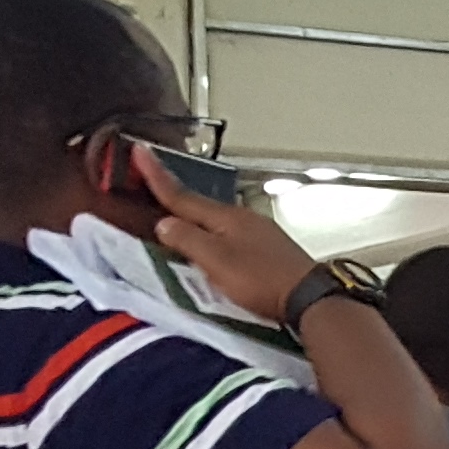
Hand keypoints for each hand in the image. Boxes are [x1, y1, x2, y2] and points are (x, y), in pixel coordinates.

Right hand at [133, 147, 318, 325]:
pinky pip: (228, 233)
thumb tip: (163, 223)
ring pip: (214, 219)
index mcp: (226, 217)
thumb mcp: (217, 261)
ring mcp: (257, 232)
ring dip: (191, 214)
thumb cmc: (262, 280)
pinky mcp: (266, 249)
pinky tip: (207, 239)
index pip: (182, 194)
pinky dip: (210, 231)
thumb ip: (188, 240)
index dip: (156, 174)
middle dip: (172, 194)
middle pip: (199, 204)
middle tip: (148, 179)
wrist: (309, 298)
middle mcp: (242, 218)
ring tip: (172, 212)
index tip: (139, 149)